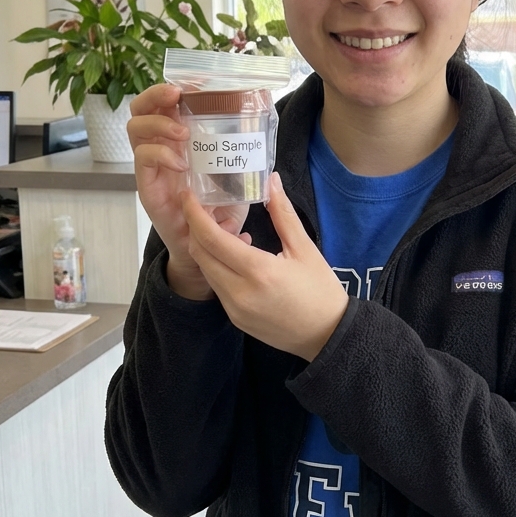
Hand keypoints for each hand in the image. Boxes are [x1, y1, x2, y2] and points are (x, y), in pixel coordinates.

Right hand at [127, 83, 249, 299]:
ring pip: (135, 129)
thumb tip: (267, 109)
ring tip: (183, 132)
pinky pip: (142, 161)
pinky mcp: (148, 188)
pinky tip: (181, 162)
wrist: (209, 251)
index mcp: (179, 140)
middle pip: (141, 108)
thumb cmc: (222, 209)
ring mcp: (151, 168)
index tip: (191, 81)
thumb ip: (246, 149)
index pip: (164, 103)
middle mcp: (160, 148)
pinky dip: (159, 155)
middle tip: (177, 95)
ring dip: (158, 124)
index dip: (172, 87)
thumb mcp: (238, 175)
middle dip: (155, 96)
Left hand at [182, 172, 348, 360]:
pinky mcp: (235, 319)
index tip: (188, 195)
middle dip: (195, 228)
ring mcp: (234, 309)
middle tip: (202, 208)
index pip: (211, 238)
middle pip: (200, 254)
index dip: (194, 214)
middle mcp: (239, 292)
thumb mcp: (305, 248)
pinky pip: (217, 287)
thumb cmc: (321, 290)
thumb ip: (283, 213)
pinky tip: (234, 256)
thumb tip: (271, 180)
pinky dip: (218, 267)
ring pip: (207, 271)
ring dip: (206, 248)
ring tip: (221, 230)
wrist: (327, 336)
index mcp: (258, 271)